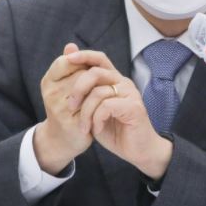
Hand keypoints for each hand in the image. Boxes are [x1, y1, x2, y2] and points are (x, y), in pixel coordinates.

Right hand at [35, 43, 92, 174]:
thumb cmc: (66, 106)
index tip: (88, 70)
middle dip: (93, 78)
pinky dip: (103, 104)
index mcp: (48, 82)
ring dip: (100, 90)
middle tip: (100, 83)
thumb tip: (71, 45)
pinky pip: (95, 107)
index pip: (66, 61)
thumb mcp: (64, 84)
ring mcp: (62, 110)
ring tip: (105, 93)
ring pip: (90, 90)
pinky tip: (107, 105)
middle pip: (81, 74)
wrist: (61, 139)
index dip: (80, 63)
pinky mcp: (74, 123)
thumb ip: (69, 65)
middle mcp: (52, 95)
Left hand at [66, 50, 172, 179]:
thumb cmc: (115, 130)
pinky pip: (107, 106)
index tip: (67, 59)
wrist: (138, 150)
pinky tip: (97, 129)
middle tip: (70, 106)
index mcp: (114, 80)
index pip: (99, 58)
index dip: (83, 55)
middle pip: (95, 72)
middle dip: (78, 89)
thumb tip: (70, 70)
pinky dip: (97, 119)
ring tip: (84, 127)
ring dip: (85, 112)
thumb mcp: (93, 111)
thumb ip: (83, 93)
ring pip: (98, 92)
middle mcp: (123, 83)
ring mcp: (130, 94)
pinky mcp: (134, 107)